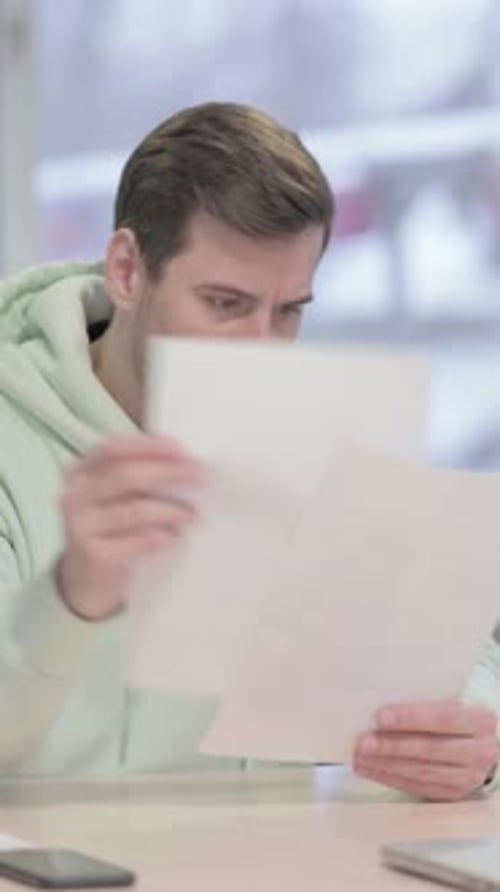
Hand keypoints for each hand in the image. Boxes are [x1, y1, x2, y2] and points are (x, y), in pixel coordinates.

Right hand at [58, 434, 203, 620]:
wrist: (87, 581)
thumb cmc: (112, 529)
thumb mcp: (117, 497)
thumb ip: (140, 476)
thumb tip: (185, 462)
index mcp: (80, 473)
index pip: (113, 449)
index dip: (148, 446)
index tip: (182, 450)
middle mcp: (74, 496)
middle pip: (125, 476)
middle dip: (167, 473)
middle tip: (199, 476)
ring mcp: (80, 527)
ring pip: (134, 510)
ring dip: (170, 510)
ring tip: (193, 513)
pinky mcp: (93, 556)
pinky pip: (136, 543)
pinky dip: (161, 538)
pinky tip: (176, 537)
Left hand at [353, 702, 497, 800]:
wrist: (478, 744)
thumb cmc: (454, 717)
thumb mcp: (449, 703)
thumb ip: (424, 703)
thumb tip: (379, 702)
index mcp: (480, 721)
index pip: (444, 718)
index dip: (411, 718)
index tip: (380, 717)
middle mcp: (480, 751)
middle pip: (431, 749)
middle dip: (394, 746)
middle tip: (364, 742)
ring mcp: (468, 777)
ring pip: (422, 771)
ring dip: (386, 764)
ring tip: (360, 756)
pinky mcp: (453, 794)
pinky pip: (417, 786)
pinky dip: (390, 777)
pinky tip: (370, 769)